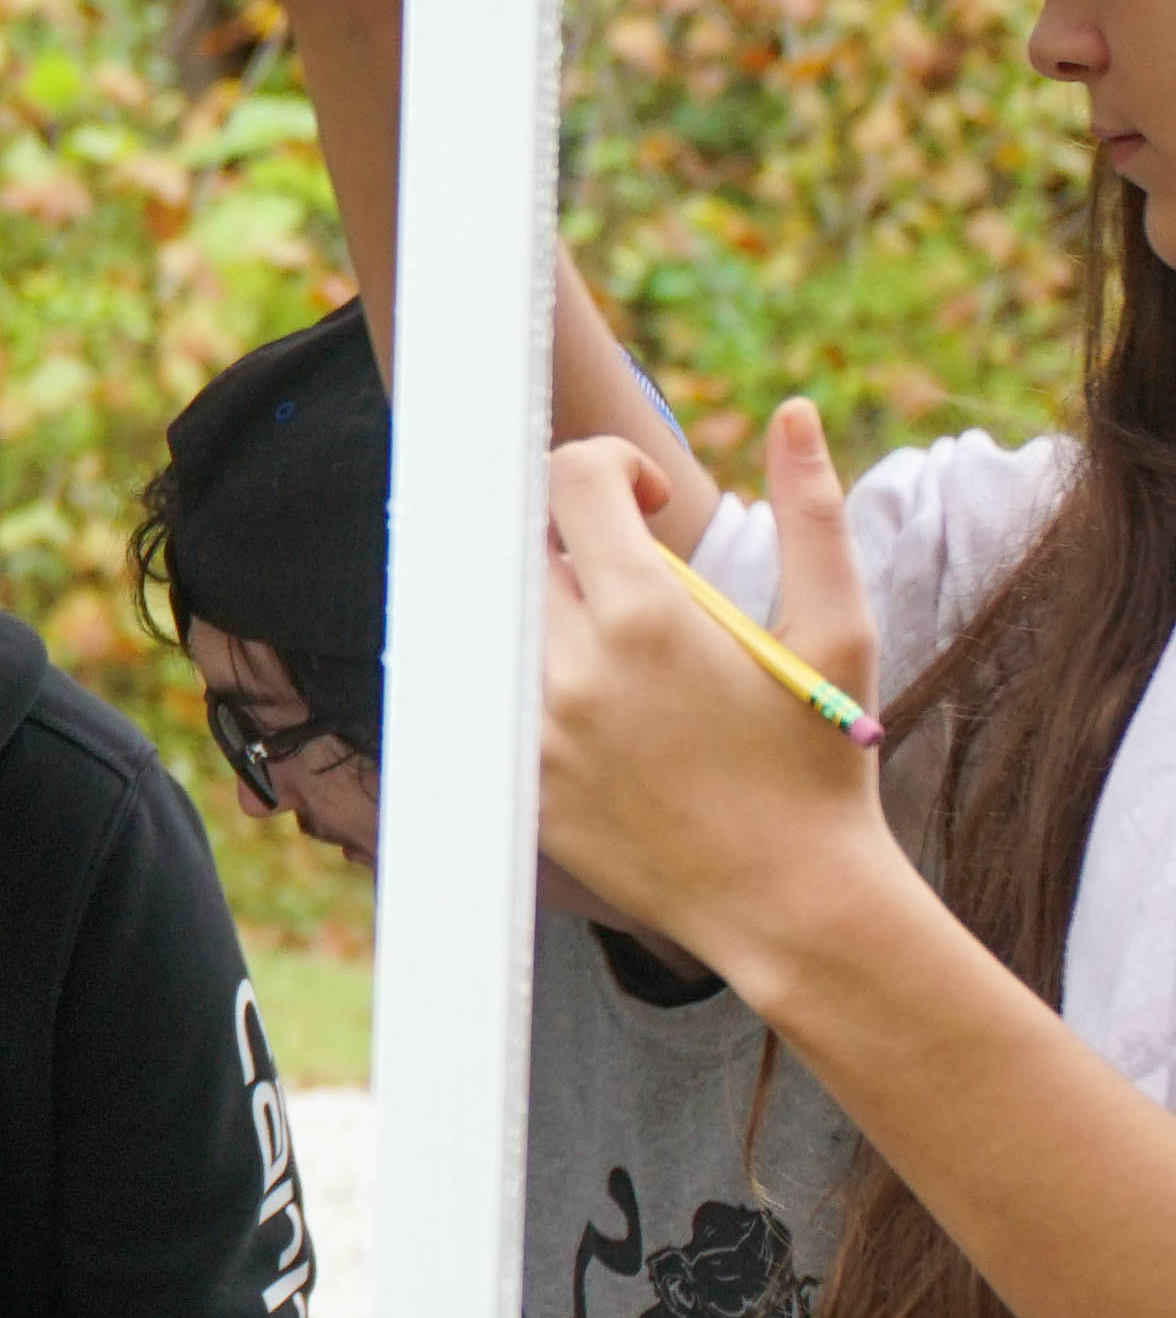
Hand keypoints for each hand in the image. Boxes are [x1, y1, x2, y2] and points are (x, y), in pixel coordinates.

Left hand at [534, 404, 905, 981]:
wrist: (788, 903)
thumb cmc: (822, 765)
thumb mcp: (839, 633)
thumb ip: (810, 514)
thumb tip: (792, 415)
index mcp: (645, 616)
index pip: (568, 480)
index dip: (610, 467)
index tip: (651, 503)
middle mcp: (568, 667)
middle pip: (517, 540)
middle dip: (567, 533)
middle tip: (623, 564)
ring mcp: (528, 728)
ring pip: (488, 613)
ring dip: (536, 600)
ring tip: (600, 628)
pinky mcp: (514, 780)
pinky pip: (477, 690)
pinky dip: (513, 670)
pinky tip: (579, 691)